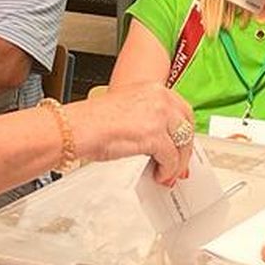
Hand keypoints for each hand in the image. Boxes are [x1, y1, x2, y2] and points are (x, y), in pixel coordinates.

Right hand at [65, 86, 192, 186]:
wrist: (77, 128)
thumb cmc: (91, 121)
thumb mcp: (126, 108)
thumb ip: (146, 117)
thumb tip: (158, 138)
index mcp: (152, 88)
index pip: (181, 109)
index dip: (183, 130)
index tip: (181, 144)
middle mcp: (159, 98)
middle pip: (187, 126)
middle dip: (185, 148)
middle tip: (179, 163)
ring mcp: (159, 116)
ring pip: (182, 143)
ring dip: (177, 163)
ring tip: (168, 173)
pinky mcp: (155, 136)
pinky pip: (171, 158)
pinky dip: (167, 170)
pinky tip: (159, 175)